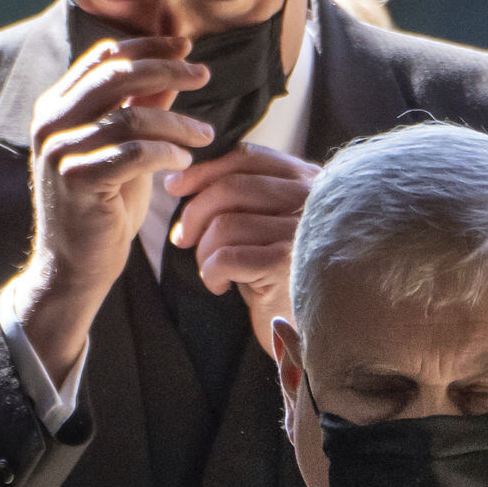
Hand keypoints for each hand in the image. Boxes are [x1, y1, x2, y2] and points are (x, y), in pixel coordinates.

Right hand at [10, 32, 211, 381]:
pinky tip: (185, 160)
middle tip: (203, 74)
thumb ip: (141, 109)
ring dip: (177, 122)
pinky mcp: (76, 180)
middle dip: (165, 69)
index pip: (102, 58)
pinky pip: (132, 153)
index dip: (146, 46)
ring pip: (128, 116)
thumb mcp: (126, 150)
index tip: (185, 45)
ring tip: (206, 135)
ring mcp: (58, 150)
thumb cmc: (104, 207)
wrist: (77, 266)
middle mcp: (51, 122)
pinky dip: (166, 152)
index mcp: (58, 106)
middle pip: (114, 75)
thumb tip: (172, 72)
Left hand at [163, 144, 317, 332]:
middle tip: (182, 239)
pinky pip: (228, 258)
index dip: (205, 170)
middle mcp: (311, 201)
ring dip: (204, 251)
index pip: (248, 158)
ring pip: (226, 224)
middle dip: (195, 213)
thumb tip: (180, 181)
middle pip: (232, 187)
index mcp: (308, 182)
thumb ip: (242, 197)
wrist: (312, 328)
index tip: (175, 187)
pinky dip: (211, 273)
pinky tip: (220, 286)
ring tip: (211, 270)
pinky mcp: (288, 266)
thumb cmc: (281, 275)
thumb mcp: (266, 224)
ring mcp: (302, 233)